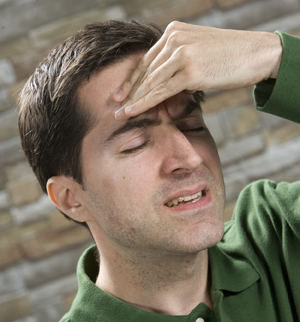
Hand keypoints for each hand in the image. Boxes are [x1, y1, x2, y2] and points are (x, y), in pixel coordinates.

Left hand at [113, 21, 281, 119]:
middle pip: (144, 71)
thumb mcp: (199, 53)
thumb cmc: (230, 56)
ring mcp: (181, 54)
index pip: (147, 60)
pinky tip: (133, 112)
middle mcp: (174, 39)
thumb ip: (178, 64)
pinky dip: (145, 103)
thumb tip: (166, 84)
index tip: (121, 93)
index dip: (131, 79)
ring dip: (133, 100)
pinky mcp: (190, 70)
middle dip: (128, 91)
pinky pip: (161, 90)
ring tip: (120, 114)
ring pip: (150, 82)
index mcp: (174, 32)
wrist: (257, 53)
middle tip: (114, 106)